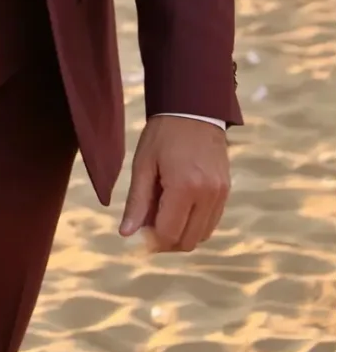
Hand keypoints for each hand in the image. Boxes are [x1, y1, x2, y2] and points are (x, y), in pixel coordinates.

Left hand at [120, 115, 230, 252]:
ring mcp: (221, 195)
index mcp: (184, 187)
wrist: (193, 110)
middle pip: (188, 241)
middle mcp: (208, 196)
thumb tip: (126, 233)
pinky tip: (180, 209)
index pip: (169, 233)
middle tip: (149, 226)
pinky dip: (195, 225)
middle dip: (166, 241)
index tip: (139, 233)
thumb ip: (137, 201)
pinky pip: (212, 222)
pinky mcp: (227, 191)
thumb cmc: (162, 134)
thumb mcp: (143, 164)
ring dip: (182, 234)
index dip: (152, 240)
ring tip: (163, 215)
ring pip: (202, 236)